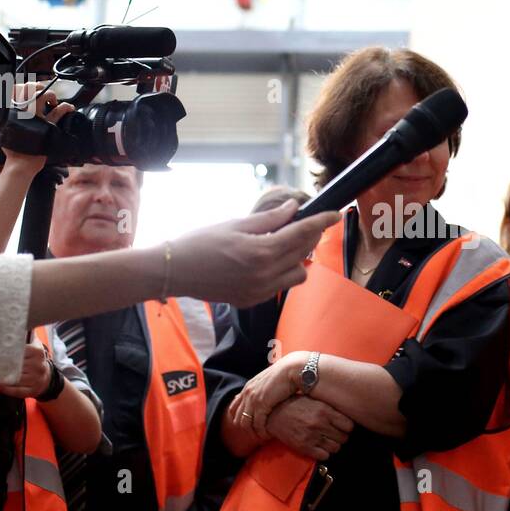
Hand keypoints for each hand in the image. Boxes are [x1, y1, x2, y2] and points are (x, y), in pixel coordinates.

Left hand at [0, 338, 52, 397]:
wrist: (47, 378)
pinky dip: (6, 388)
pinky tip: (0, 384)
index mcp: (37, 352)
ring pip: (14, 378)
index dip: (4, 351)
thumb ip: (25, 336)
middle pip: (14, 365)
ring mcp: (35, 379)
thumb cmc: (35, 360)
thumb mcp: (34, 345)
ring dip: (1, 377)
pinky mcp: (32, 391)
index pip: (17, 350)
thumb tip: (14, 327)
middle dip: (0, 364)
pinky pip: (16, 390)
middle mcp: (38, 366)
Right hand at [4, 83, 75, 175]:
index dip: (22, 86)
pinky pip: (58, 112)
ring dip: (50, 94)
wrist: (21, 163)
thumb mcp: (2, 132)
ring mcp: (34, 118)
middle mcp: (21, 112)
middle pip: (28, 88)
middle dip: (37, 86)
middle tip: (42, 90)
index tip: (28, 88)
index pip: (14, 90)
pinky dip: (65, 107)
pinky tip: (68, 108)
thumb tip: (2, 114)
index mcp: (10, 112)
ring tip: (53, 100)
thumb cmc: (13, 150)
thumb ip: (4, 121)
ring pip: (43, 95)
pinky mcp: (46, 126)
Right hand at [167, 201, 338, 306]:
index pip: (302, 233)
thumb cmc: (200, 242)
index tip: (335, 212)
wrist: (174, 271)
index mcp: (261, 251)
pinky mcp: (253, 301)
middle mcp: (265, 275)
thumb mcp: (236, 224)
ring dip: (298, 258)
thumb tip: (294, 209)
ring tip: (284, 244)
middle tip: (308, 223)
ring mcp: (260, 291)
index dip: (321, 221)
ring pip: (298, 274)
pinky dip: (282, 272)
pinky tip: (269, 261)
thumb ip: (269, 219)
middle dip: (310, 236)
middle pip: (303, 253)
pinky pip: (280, 286)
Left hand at [228, 351, 306, 437]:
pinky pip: (258, 424)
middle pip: (238, 417)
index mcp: (248, 387)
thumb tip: (268, 395)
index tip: (250, 426)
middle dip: (246, 428)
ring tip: (262, 437)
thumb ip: (265, 388)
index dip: (240, 418)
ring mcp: (253, 399)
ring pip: (246, 423)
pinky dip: (262, 432)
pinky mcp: (262, 405)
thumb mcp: (270, 380)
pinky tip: (268, 435)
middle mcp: (247, 393)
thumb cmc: (287, 374)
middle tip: (256, 435)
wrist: (293, 369)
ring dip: (254, 432)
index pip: (234, 407)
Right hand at [255, 395, 353, 460]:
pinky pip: (324, 456)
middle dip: (340, 436)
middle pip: (344, 438)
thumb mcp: (315, 399)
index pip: (349, 425)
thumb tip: (347, 411)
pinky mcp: (304, 447)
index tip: (343, 426)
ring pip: (336, 448)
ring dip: (333, 445)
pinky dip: (324, 453)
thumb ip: (330, 407)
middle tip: (334, 434)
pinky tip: (319, 446)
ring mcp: (312, 436)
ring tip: (326, 440)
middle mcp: (319, 423)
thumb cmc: (295, 404)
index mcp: (324, 410)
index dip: (347, 427)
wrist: (274, 414)